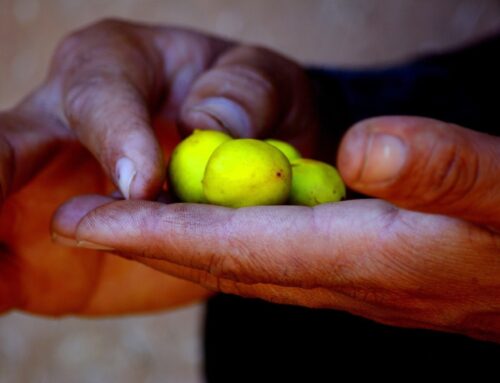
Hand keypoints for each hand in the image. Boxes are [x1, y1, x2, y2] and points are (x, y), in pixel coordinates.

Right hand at [0, 19, 316, 314]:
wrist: (242, 162)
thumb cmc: (249, 107)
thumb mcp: (263, 81)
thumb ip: (243, 93)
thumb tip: (205, 126)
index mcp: (112, 68)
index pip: (98, 98)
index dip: (116, 139)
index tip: (142, 186)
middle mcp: (63, 124)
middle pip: (5, 148)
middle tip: (0, 211)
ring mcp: (50, 189)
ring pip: (0, 208)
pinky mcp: (58, 245)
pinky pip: (14, 269)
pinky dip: (3, 285)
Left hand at [54, 116, 499, 341]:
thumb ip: (438, 170)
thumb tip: (362, 148)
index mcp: (364, 257)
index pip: (237, 246)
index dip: (158, 230)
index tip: (88, 216)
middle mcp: (339, 279)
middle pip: (221, 262)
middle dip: (144, 241)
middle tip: (77, 218)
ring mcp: (342, 281)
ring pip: (239, 264)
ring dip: (176, 244)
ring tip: (124, 221)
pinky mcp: (353, 271)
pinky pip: (269, 261)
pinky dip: (224, 245)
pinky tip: (206, 227)